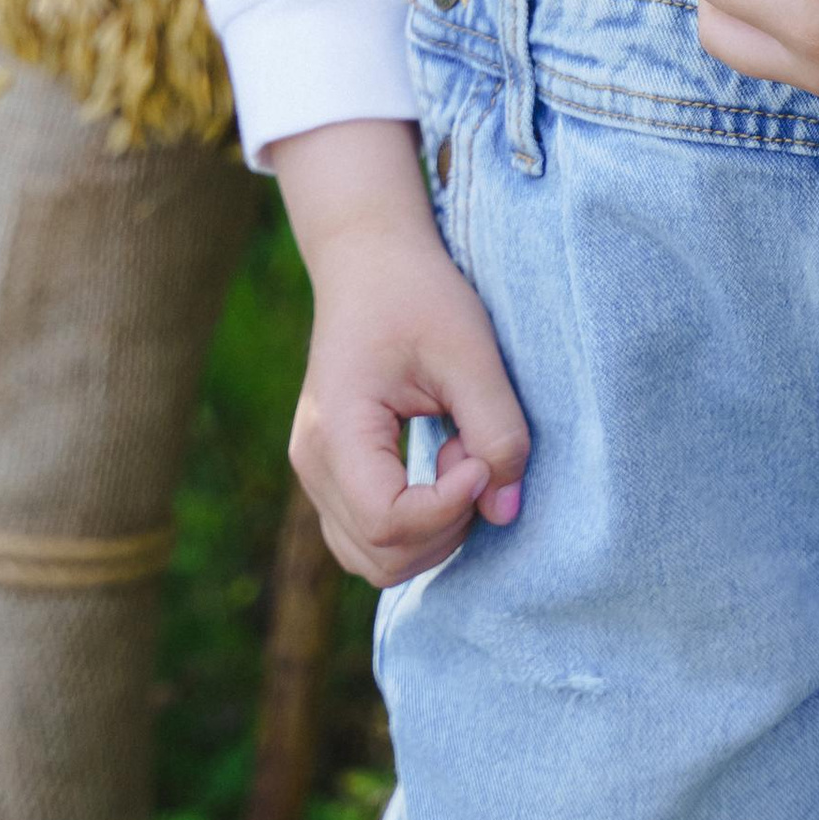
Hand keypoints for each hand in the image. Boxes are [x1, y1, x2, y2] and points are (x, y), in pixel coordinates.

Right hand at [269, 117, 529, 587]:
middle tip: (473, 452)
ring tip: (459, 455)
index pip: (387, 522)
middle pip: (381, 555)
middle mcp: (312, 463)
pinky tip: (443, 466)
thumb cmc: (418, 293)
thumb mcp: (471, 351)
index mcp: (337, 429)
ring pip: (375, 559)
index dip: (448, 507)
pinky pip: (370, 538)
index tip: (479, 456)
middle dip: (446, 524)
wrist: (370, 260)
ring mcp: (316, 474)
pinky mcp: (333, 476)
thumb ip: (496, 431)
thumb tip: (505, 510)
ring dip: (434, 530)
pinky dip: (418, 526)